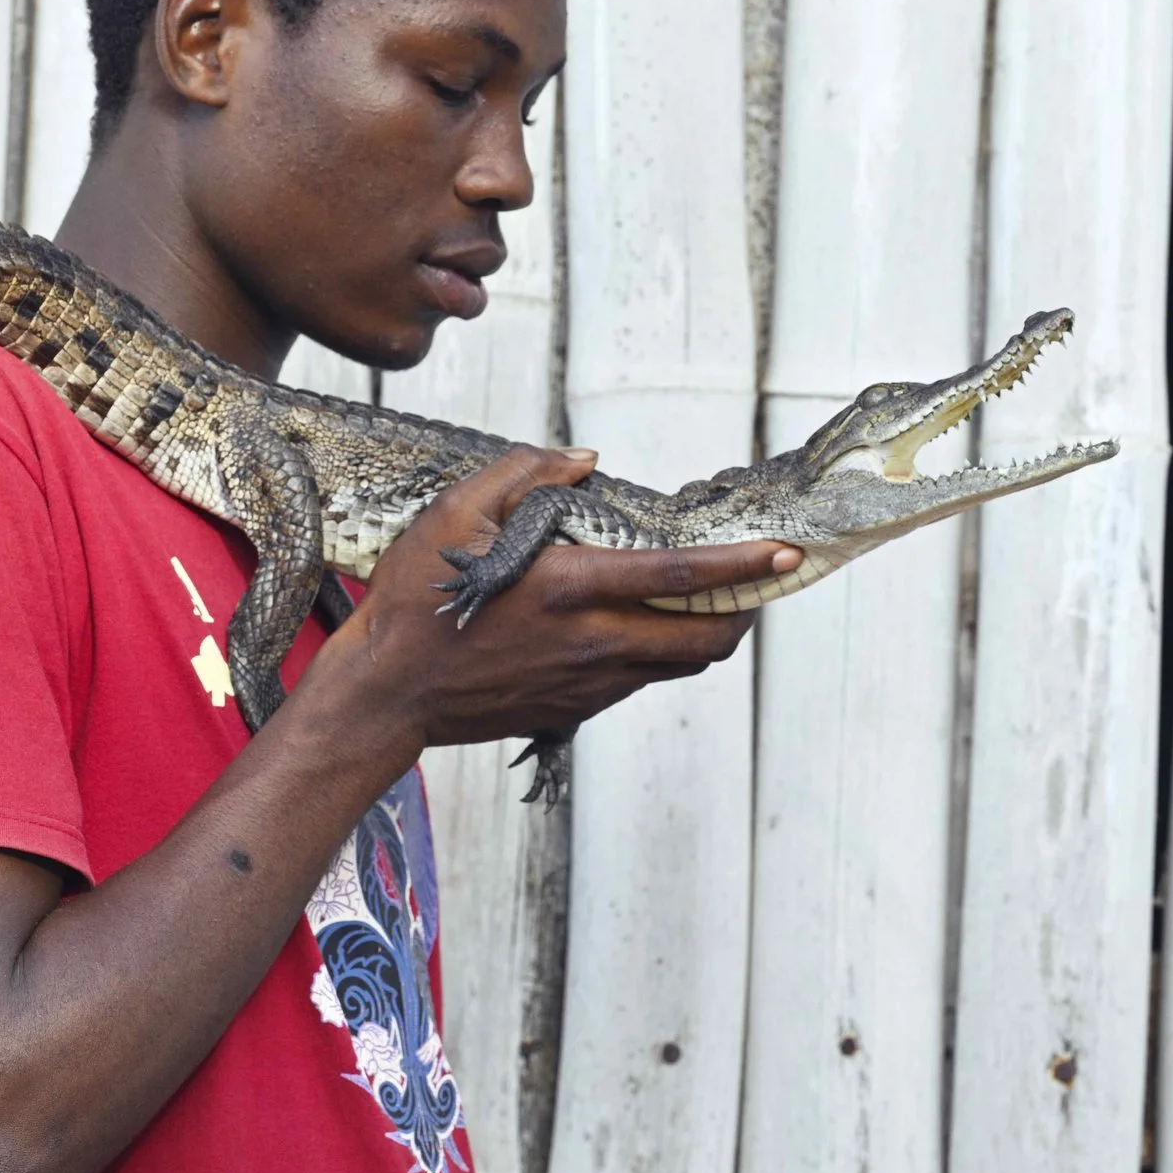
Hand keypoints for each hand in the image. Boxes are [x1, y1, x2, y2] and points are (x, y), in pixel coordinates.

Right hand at [300, 445, 796, 752]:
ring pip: (679, 665)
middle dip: (742, 611)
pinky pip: (637, 682)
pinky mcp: (574, 711)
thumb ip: (523, 474)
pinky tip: (627, 628)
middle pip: (706, 638)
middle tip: (749, 584)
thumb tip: (583, 461)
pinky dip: (653, 655)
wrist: (387, 693)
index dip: (744, 565)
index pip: (683, 575)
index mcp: (570, 588)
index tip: (786, 553)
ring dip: (702, 635)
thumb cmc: (413, 600)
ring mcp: (588, 685)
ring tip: (699, 602)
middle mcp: (592, 643)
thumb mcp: (454, 513)